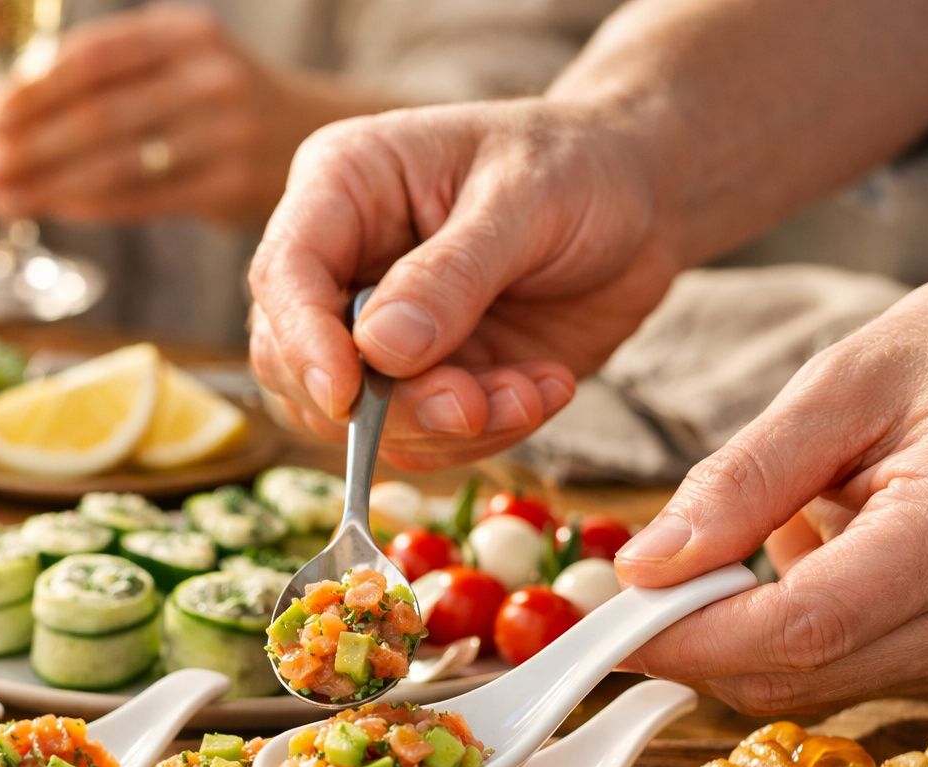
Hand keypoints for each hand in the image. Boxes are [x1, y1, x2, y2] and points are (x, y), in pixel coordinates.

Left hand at [0, 4, 384, 227]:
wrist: (337, 145)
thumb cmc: (233, 112)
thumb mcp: (187, 68)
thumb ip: (122, 79)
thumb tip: (17, 104)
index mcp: (188, 34)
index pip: (96, 57)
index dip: (34, 86)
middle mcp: (210, 75)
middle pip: (98, 110)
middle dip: (27, 142)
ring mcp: (227, 131)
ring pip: (115, 159)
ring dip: (46, 181)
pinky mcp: (232, 185)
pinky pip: (144, 198)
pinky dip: (89, 206)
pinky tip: (50, 210)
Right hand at [247, 100, 679, 469]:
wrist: (643, 200)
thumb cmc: (577, 164)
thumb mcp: (525, 197)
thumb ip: (452, 273)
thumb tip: (378, 350)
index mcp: (341, 189)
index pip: (284, 275)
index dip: (303, 342)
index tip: (347, 396)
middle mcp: (342, 265)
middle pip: (297, 364)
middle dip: (383, 406)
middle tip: (472, 403)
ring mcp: (377, 333)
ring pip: (357, 420)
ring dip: (447, 427)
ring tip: (532, 390)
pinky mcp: (423, 382)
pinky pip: (422, 440)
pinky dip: (485, 433)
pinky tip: (544, 386)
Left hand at [619, 268, 927, 712]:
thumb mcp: (846, 386)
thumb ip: (744, 479)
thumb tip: (644, 567)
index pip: (796, 629)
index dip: (684, 636)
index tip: (606, 620)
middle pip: (795, 674)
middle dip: (697, 635)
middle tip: (653, 570)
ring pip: (816, 681)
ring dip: (751, 623)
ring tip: (790, 515)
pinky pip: (853, 666)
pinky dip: (802, 622)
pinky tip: (829, 543)